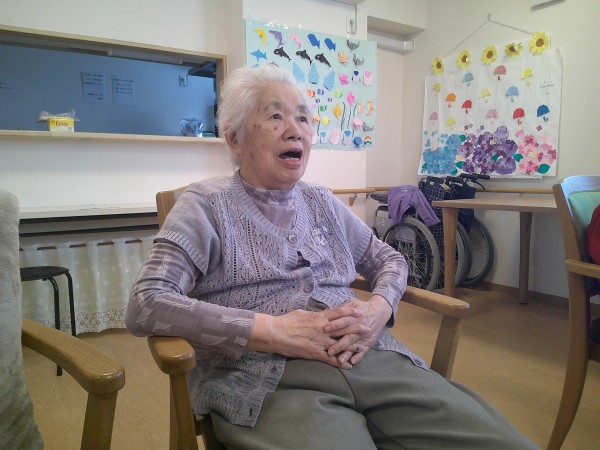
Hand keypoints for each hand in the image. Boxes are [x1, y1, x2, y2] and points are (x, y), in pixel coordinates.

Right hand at [247, 308, 362, 368]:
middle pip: (344, 328)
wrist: (276, 333)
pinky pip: (331, 359)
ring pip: (340, 344)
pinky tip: (348, 365)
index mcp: (319, 317)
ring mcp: (320, 342)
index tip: (360, 313)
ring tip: (363, 348)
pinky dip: (340, 362)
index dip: (351, 313)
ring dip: (352, 346)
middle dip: (357, 328)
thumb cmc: (286, 321)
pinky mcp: (315, 353)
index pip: (339, 313)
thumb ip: (314, 315)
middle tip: (368, 328)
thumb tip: (320, 314)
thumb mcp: (302, 313)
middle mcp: (323, 329)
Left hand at [324, 295, 391, 366]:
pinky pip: (364, 351)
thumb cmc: (362, 307)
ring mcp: (364, 337)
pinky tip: (352, 362)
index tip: (325, 329)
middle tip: (329, 351)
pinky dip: (359, 357)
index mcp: (354, 317)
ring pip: (354, 347)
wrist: (379, 312)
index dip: (335, 325)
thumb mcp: (353, 304)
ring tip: (340, 361)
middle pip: (348, 337)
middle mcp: (359, 328)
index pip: (344, 321)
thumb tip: (328, 312)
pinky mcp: (368, 343)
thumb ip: (342, 308)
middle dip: (339, 344)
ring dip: (347, 354)